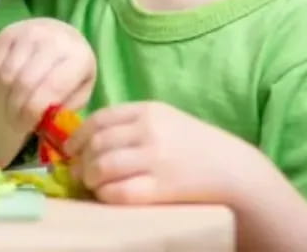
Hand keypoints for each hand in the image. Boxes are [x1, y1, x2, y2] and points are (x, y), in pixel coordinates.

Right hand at [0, 17, 94, 131]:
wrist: (59, 34)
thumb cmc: (71, 70)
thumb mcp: (79, 91)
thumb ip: (65, 109)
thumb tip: (44, 125)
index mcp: (78, 58)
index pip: (50, 89)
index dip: (33, 113)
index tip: (25, 128)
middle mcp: (53, 41)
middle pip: (24, 83)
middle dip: (15, 110)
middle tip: (13, 123)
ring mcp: (29, 33)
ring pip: (6, 75)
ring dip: (1, 99)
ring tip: (6, 109)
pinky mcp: (9, 32)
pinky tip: (1, 92)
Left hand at [66, 101, 261, 205]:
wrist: (236, 172)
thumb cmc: (195, 147)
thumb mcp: (165, 121)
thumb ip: (131, 125)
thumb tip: (88, 139)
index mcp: (148, 111)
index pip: (100, 119)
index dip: (79, 135)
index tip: (70, 148)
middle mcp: (149, 131)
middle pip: (97, 143)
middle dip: (81, 160)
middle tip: (78, 171)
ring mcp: (156, 159)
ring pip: (103, 166)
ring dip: (90, 178)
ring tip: (91, 184)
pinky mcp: (162, 187)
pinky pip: (120, 192)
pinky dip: (106, 195)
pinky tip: (107, 196)